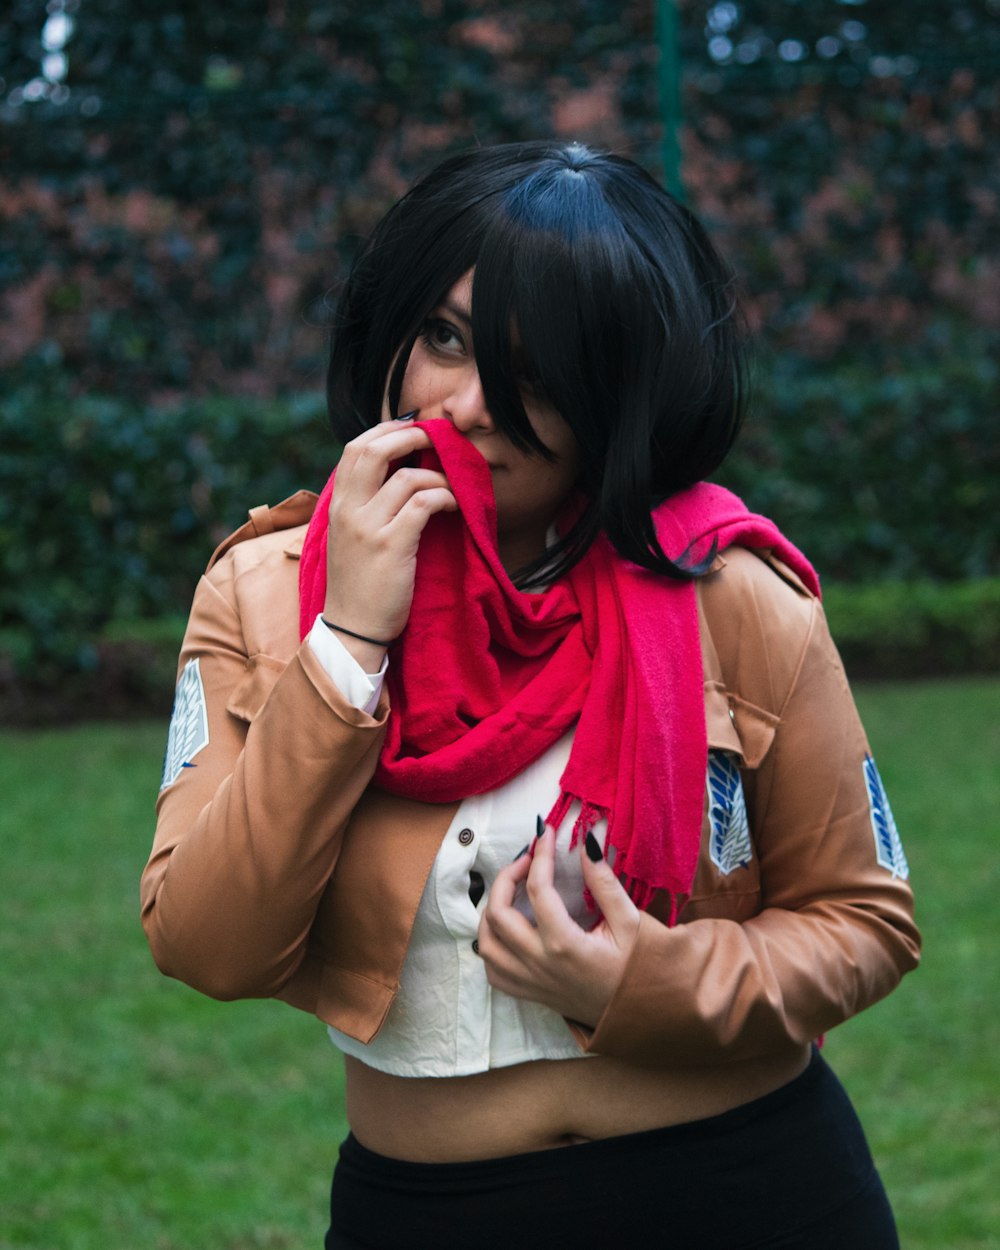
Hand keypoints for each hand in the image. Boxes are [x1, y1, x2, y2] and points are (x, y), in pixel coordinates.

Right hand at [323, 421, 456, 664]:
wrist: (352, 630)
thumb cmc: (359, 584)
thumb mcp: (350, 537)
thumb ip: (364, 506)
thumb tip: (395, 474)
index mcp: (337, 505)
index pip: (354, 448)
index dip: (386, 429)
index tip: (413, 427)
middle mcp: (348, 510)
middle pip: (374, 449)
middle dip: (411, 435)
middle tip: (438, 439)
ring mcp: (368, 528)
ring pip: (407, 477)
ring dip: (438, 475)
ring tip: (451, 486)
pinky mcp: (391, 546)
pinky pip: (424, 504)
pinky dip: (444, 497)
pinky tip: (453, 506)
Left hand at [477, 823, 641, 1027]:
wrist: (643, 1012)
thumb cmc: (641, 967)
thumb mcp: (631, 921)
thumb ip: (604, 883)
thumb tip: (585, 844)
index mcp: (565, 944)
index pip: (537, 889)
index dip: (539, 854)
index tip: (545, 834)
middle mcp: (540, 964)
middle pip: (497, 914)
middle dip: (506, 877)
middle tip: (528, 859)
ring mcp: (531, 982)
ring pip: (486, 943)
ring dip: (492, 910)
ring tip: (513, 890)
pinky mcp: (530, 993)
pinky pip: (493, 970)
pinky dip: (492, 945)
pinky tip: (509, 928)